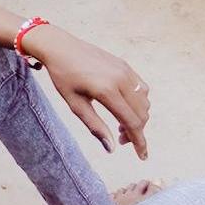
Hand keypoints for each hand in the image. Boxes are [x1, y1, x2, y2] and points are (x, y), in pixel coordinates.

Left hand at [24, 25, 149, 159]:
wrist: (60, 47)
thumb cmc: (63, 77)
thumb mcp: (74, 104)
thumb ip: (95, 126)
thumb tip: (111, 148)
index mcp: (106, 90)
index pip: (132, 122)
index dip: (139, 142)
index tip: (142, 156)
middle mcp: (120, 79)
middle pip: (141, 113)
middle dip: (136, 131)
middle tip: (120, 139)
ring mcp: (125, 70)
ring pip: (144, 101)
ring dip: (138, 117)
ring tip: (119, 124)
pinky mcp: (125, 65)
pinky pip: (142, 87)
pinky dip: (139, 102)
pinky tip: (123, 107)